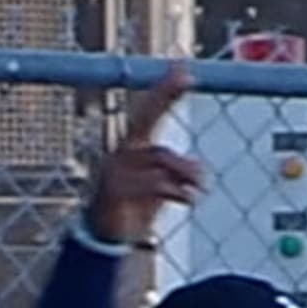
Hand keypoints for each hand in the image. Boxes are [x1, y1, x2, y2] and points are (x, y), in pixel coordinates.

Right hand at [84, 63, 203, 244]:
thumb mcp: (158, 186)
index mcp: (130, 148)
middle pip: (146, 120)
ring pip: (161, 157)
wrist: (106, 239)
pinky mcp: (115, 192)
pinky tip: (189, 199)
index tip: (183, 68)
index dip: (165, 91)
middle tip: (185, 75)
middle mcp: (120, 153)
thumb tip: (198, 167)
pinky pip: (155, 184)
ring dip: (187, 172)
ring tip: (200, 187)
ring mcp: (115, 170)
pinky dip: (178, 191)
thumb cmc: (134, 208)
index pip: (148, 113)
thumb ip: (174, 172)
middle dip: (164, 94)